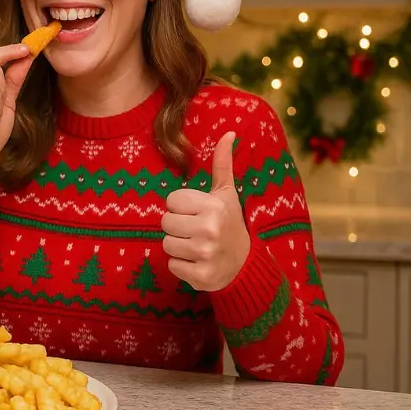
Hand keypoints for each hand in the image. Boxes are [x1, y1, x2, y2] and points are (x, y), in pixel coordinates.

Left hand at [160, 131, 251, 290]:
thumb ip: (222, 164)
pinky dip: (181, 265)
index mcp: (214, 207)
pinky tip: (198, 262)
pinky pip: (172, 266)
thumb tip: (229, 133)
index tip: (197, 213)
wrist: (244, 265)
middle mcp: (210, 230)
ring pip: (166, 244)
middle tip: (196, 230)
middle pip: (165, 223)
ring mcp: (205, 255)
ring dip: (178, 246)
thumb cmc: (229, 223)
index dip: (181, 207)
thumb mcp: (226, 194)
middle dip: (177, 227)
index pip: (171, 201)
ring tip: (196, 245)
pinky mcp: (201, 277)